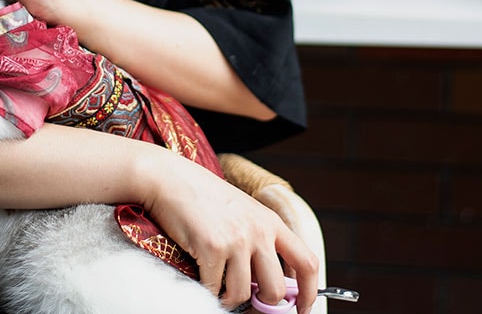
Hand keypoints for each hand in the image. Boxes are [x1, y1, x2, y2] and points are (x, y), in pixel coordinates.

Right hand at [138, 149, 319, 312]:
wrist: (172, 180)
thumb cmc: (205, 199)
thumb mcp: (244, 214)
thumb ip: (260, 244)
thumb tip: (270, 285)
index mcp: (271, 223)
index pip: (307, 262)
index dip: (309, 292)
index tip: (301, 308)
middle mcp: (259, 231)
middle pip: (277, 289)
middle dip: (264, 304)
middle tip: (250, 302)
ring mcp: (237, 240)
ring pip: (244, 295)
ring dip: (230, 298)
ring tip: (219, 284)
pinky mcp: (212, 248)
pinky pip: (215, 289)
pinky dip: (209, 290)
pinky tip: (202, 275)